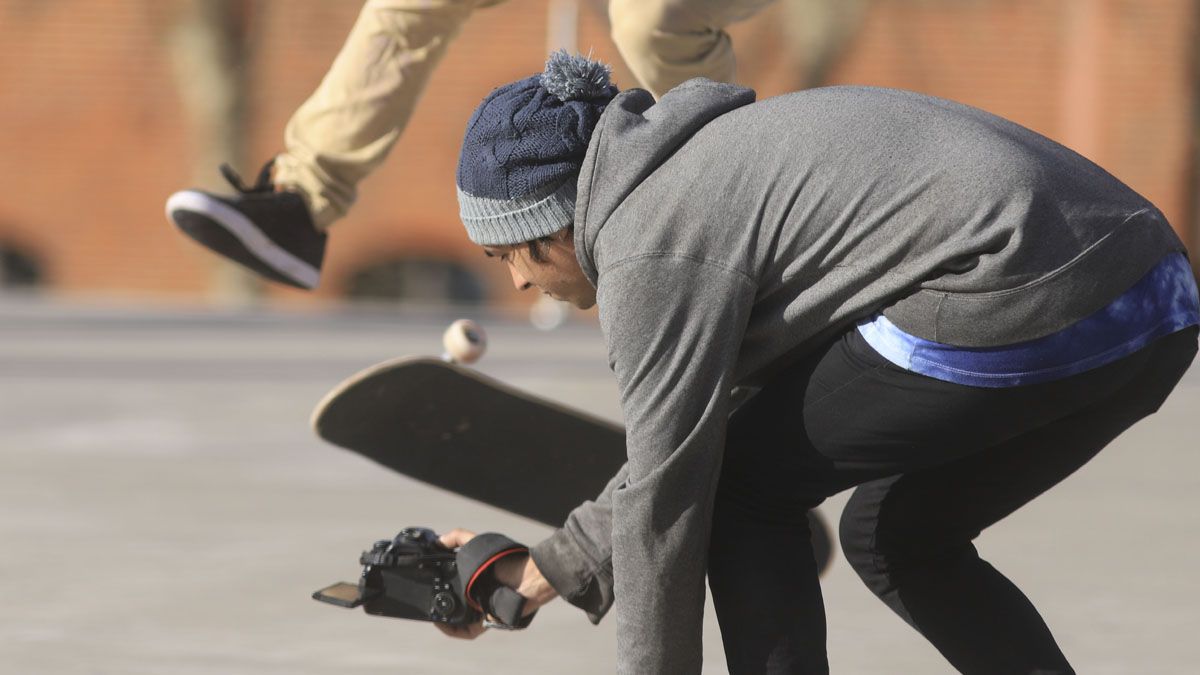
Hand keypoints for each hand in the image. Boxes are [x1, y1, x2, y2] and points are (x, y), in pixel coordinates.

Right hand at [431, 528, 558, 639]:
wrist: (522, 578)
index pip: (453, 585)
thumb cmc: (502, 560)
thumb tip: (437, 541)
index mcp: (475, 577)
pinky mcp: (486, 622)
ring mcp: (482, 609)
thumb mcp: (476, 543)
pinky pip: (467, 631)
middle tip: (428, 602)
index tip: (429, 584)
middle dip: (440, 604)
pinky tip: (442, 623)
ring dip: (444, 620)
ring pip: (458, 619)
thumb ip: (457, 537)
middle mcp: (478, 594)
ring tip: (433, 614)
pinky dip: (453, 630)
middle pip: (454, 604)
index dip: (440, 586)